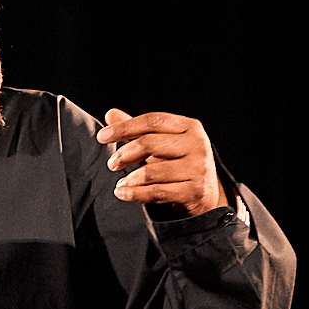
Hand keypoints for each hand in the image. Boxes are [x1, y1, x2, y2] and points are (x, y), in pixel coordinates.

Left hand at [96, 108, 230, 216]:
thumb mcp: (161, 144)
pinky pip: (158, 192)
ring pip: (153, 171)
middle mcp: (197, 144)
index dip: (124, 128)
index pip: (152, 121)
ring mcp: (198, 168)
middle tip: (111, 164)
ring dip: (130, 179)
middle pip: (150, 143)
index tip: (102, 137)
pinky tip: (122, 193)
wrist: (206, 195)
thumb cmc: (179, 164)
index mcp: (189, 127)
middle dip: (125, 154)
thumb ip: (138, 131)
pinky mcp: (195, 191)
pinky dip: (136, 194)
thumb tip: (110, 114)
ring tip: (120, 183)